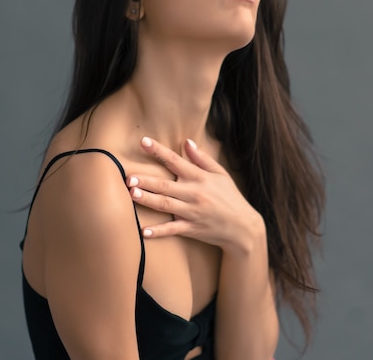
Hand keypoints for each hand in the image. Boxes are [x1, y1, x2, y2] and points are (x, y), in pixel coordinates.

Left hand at [126, 136, 264, 253]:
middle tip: (129, 175)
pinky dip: (159, 231)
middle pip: (166, 185)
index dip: (159, 150)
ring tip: (132, 193)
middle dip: (147, 180)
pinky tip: (144, 231)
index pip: (175, 160)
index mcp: (200, 177)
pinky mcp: (192, 229)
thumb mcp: (220, 174)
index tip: (143, 141)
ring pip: (166, 205)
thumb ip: (202, 158)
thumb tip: (187, 141)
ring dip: (148, 199)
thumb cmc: (230, 197)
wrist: (243, 227)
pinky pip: (173, 230)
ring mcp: (192, 212)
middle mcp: (195, 194)